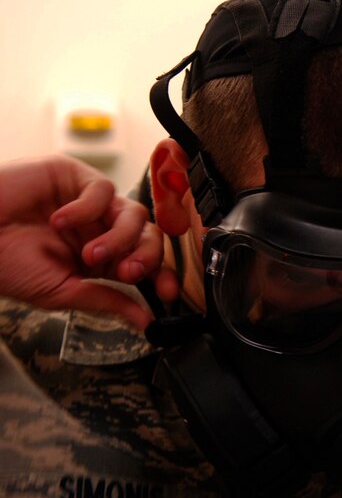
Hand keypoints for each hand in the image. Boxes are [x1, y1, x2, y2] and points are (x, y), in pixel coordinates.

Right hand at [0, 155, 177, 328]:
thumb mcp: (62, 291)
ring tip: (88, 254)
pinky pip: (103, 190)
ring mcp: (90, 202)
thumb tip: (145, 321)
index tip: (170, 293)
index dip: (163, 274)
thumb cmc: (7, 264)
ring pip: (134, 213)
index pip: (146, 261)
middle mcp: (100, 227)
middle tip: (127, 272)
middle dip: (146, 256)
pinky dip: (86, 209)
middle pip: (149, 235)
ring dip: (119, 238)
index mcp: (101, 257)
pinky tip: (58, 220)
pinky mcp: (74, 176)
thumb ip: (105, 300)